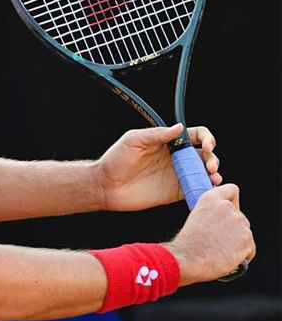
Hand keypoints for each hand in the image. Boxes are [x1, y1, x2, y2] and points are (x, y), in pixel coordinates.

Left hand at [98, 124, 220, 211]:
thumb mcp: (133, 140)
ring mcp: (177, 175)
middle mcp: (176, 158)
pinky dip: (205, 190)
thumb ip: (156, 134)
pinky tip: (208, 190)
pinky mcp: (175, 192)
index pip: (195, 136)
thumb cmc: (116, 160)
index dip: (206, 138)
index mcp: (168, 142)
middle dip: (213, 159)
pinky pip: (195, 190)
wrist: (105, 186)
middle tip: (210, 166)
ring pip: (204, 173)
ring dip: (214, 175)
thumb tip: (180, 128)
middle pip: (205, 155)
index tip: (206, 145)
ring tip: (213, 178)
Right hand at [164, 184, 254, 285]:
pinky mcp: (247, 241)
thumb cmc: (187, 243)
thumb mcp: (194, 218)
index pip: (232, 189)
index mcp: (211, 199)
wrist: (188, 259)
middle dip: (233, 227)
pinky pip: (250, 248)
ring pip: (245, 232)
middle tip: (220, 240)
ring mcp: (239, 223)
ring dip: (238, 241)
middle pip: (239, 215)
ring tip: (222, 251)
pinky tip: (230, 259)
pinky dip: (243, 254)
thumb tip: (219, 220)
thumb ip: (210, 213)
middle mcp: (227, 207)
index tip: (228, 211)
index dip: (233, 200)